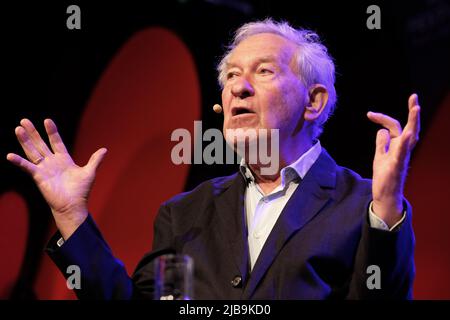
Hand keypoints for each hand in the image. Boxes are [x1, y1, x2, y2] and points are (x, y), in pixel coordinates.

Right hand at [6, 119, 106, 238]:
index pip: (56, 142)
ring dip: (25, 141)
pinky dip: (19, 162)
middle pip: (41, 144)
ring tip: (18, 129)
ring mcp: (44, 169)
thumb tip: (105, 149)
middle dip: (33, 132)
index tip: (47, 120)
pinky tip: (10, 155)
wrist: (73, 206)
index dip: (52, 132)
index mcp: (64, 159)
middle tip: (24, 120)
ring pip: (32, 151)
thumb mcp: (90, 172)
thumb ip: (95, 160)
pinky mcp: (39, 177)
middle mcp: (52, 162)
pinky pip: (27, 167)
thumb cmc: (81, 191)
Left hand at [367, 94, 420, 227]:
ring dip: (413, 123)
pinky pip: (402, 154)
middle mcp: (403, 149)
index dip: (382, 118)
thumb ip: (381, 143)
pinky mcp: (397, 166)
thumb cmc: (384, 175)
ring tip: (416, 109)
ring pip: (411, 138)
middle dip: (413, 112)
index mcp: (397, 145)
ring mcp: (402, 157)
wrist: (384, 194)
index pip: (393, 126)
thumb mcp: (379, 155)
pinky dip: (404, 144)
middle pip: (410, 127)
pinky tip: (406, 135)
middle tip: (414, 96)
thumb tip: (381, 131)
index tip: (369, 114)